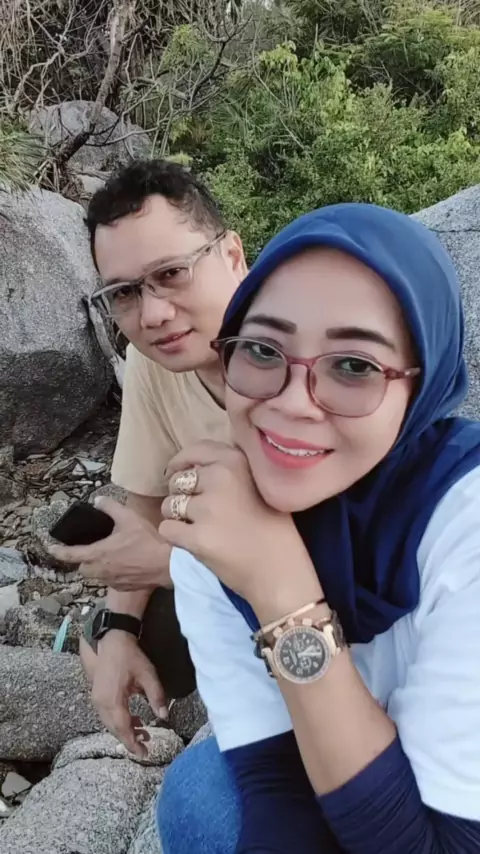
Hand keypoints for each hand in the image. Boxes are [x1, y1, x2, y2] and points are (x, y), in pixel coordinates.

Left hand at [49, 497, 169, 589]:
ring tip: (106, 557)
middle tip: (88, 550)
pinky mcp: (124, 587)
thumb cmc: (146, 541)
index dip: (58, 551)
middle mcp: (101, 571)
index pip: (71, 554)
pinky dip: (111, 573)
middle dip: (82, 560)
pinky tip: (123, 565)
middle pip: (82, 568)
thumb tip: (98, 500)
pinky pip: (111, 581)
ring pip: (96, 576)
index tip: (51, 548)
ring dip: (97, 567)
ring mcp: (112, 581)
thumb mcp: (128, 518)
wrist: (167, 564)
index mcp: (97, 554)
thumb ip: (110, 507)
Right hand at [92, 631, 166, 756]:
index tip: (144, 753)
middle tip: (146, 744)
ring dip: (125, 729)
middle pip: (114, 729)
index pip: (122, 729)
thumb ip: (156, 696)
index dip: (132, 743)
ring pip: (110, 722)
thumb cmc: (130, 656)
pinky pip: (107, 714)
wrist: (112, 639)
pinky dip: (119, 720)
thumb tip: (164, 716)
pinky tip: (133, 719)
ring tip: (143, 731)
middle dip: (129, 738)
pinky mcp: (97, 694)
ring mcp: (96, 698)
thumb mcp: (147, 674)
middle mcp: (100, 703)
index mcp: (112, 700)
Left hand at [160, 441, 319, 609]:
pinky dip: (175, 537)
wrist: (281, 572)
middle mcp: (220, 478)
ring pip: (168, 505)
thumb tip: (195, 467)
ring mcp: (207, 508)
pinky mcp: (197, 536)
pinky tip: (194, 543)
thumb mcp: (260, 484)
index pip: (195, 450)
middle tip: (200, 513)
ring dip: (177, 517)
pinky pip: (167, 529)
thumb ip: (230, 470)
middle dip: (181, 496)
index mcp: (237, 461)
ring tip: (200, 529)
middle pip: (177, 480)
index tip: (176, 473)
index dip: (181, 463)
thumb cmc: (275, 530)